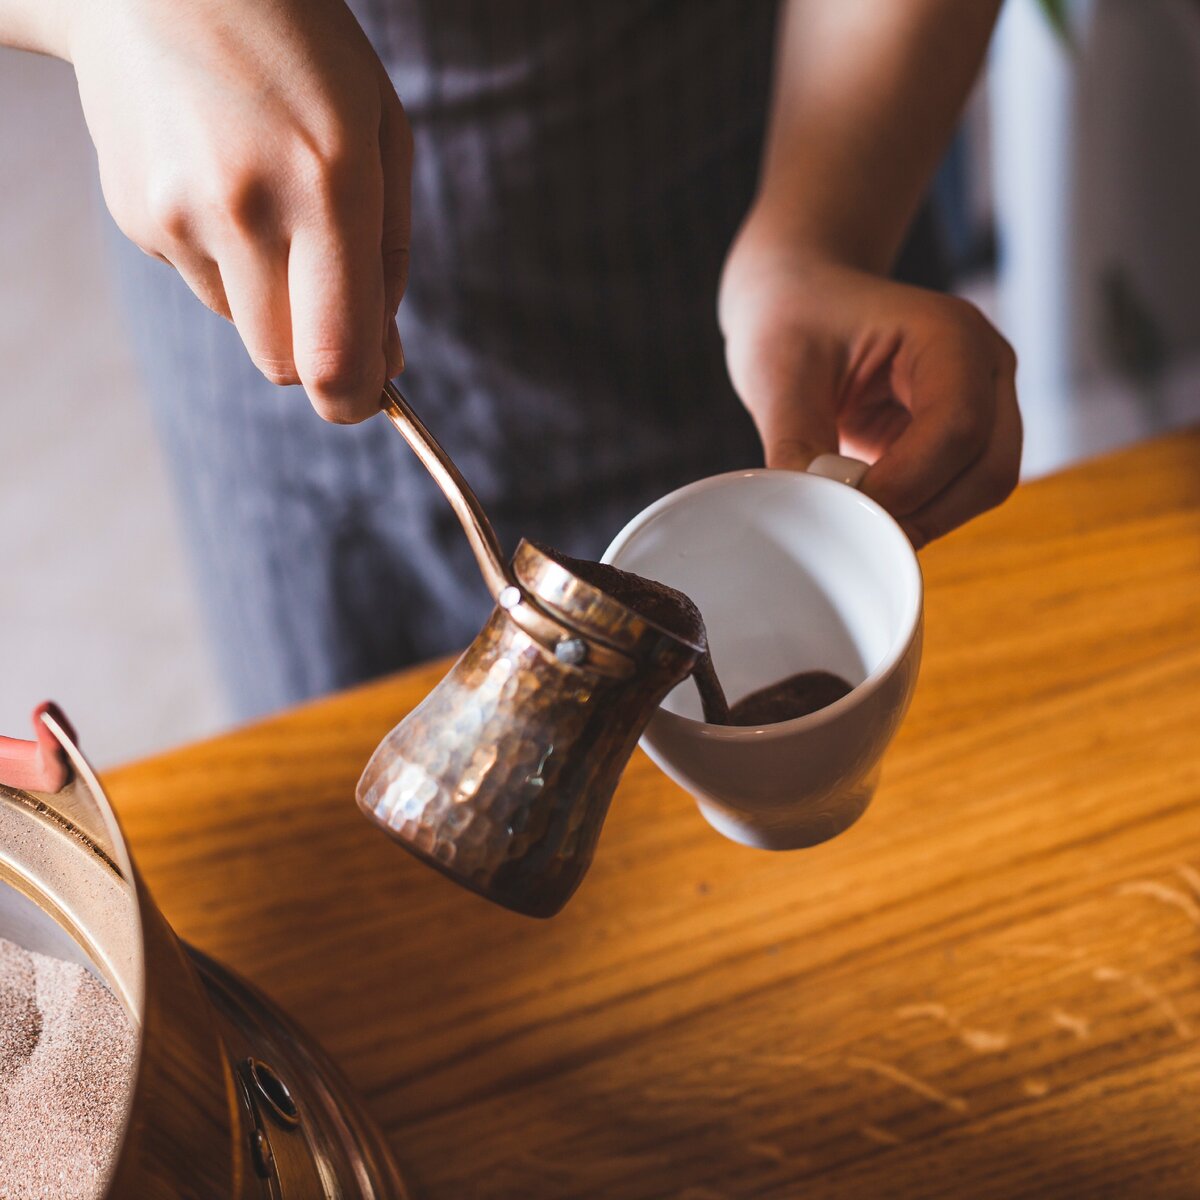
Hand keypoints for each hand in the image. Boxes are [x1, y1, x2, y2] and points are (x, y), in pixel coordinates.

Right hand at [67, 0, 410, 421]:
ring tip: (270, 200)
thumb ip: (390, 257)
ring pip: (245, 326)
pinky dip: (227, 258)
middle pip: (286, 364)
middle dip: (319, 354)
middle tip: (336, 303)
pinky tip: (223, 181)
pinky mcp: (137, 215)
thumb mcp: (382, 134)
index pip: (335, 356)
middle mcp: (245, 208)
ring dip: (273, 296)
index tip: (369, 396)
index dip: (356, 399)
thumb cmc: (301, 51)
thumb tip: (386, 358)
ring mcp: (179, 214)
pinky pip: (203, 281)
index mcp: (327, 185)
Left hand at [719, 232, 1020, 549]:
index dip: (907, 484)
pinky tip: (869, 509)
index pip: (958, 426)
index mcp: (949, 333)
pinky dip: (919, 511)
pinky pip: (960, 491)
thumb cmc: (792, 318)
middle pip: (990, 468)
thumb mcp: (777, 374)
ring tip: (856, 518)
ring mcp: (985, 401)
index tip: (845, 508)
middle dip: (924, 512)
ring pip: (984, 488)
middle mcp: (985, 366)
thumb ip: (795, 445)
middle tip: (854, 530)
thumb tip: (812, 513)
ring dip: (923, 518)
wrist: (801, 298)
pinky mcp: (966, 434)